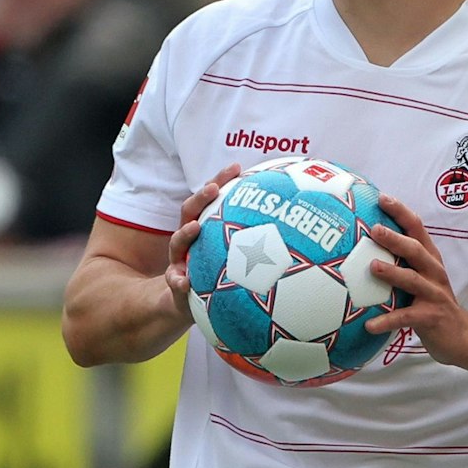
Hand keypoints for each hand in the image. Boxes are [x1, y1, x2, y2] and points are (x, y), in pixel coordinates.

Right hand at [165, 164, 242, 319]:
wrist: (191, 300)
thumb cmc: (219, 272)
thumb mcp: (236, 254)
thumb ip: (256, 240)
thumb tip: (293, 224)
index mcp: (205, 226)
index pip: (211, 197)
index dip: (222, 180)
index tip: (237, 167)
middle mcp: (189, 237)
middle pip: (190, 211)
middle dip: (201, 197)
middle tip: (214, 188)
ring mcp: (180, 257)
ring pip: (177, 242)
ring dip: (184, 233)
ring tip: (195, 227)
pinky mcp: (176, 280)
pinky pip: (175, 280)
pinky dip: (178, 280)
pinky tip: (185, 282)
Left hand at [362, 195, 467, 364]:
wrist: (462, 335)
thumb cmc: (433, 304)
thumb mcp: (422, 278)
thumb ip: (402, 263)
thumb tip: (363, 249)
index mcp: (430, 259)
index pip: (417, 229)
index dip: (401, 212)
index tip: (381, 197)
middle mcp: (434, 272)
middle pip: (416, 250)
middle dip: (396, 238)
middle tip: (375, 230)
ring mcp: (434, 294)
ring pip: (413, 280)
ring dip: (393, 273)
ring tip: (373, 267)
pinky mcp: (430, 317)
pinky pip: (406, 318)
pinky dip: (387, 321)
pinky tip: (369, 325)